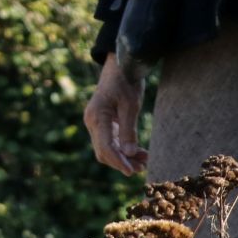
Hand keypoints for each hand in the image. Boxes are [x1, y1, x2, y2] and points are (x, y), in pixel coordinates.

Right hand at [84, 52, 150, 175]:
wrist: (121, 66)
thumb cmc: (126, 82)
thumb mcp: (131, 105)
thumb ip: (129, 130)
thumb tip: (130, 153)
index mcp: (97, 117)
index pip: (105, 146)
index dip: (118, 161)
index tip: (132, 172)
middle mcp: (92, 122)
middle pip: (104, 151)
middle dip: (122, 162)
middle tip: (142, 169)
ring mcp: (96, 123)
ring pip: (107, 148)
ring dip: (124, 157)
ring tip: (144, 162)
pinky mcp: (103, 123)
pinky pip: (111, 141)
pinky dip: (123, 149)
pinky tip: (139, 153)